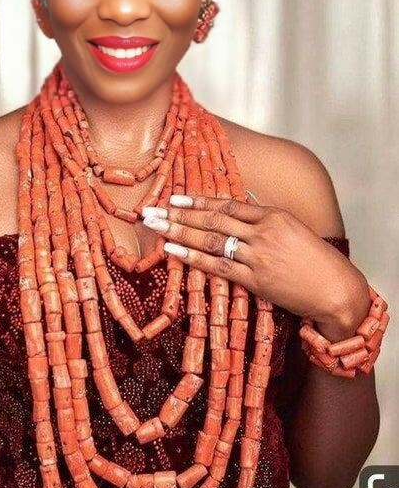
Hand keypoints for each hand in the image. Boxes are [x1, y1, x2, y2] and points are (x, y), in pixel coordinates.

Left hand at [140, 195, 369, 327]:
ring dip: (180, 232)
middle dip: (179, 214)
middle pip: (213, 218)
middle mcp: (263, 231)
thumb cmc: (316, 260)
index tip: (175, 198)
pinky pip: (218, 265)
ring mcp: (258, 255)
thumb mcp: (293, 228)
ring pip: (211, 239)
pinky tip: (174, 250)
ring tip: (156, 226)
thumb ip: (264, 218)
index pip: (228, 204)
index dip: (199, 200)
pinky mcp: (256, 279)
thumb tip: (238, 206)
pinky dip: (193, 256)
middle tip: (152, 210)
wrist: (336, 289)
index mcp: (273, 215)